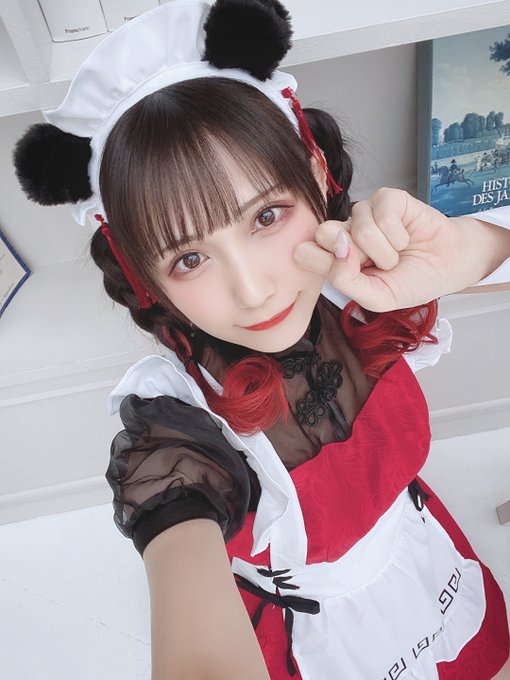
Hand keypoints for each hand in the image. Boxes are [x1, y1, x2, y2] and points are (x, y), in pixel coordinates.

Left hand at [294, 188, 509, 310]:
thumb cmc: (410, 281)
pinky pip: (382, 215)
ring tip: (395, 256)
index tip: (350, 273)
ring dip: (384, 252)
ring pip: (358, 229)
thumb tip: (338, 247)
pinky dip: (398, 235)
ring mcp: (363, 214)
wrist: (446, 267)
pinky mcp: (385, 199)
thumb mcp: (376, 298)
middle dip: (355, 256)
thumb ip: (346, 280)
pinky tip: (405, 238)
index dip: (323, 263)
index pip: (304, 252)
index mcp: (333, 258)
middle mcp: (344, 233)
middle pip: (323, 233)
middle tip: (374, 264)